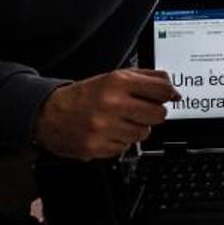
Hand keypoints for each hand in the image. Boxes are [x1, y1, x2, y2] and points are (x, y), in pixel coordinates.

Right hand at [33, 68, 180, 159]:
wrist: (50, 115)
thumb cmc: (86, 95)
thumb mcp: (114, 77)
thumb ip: (147, 78)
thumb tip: (173, 90)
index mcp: (117, 83)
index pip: (162, 90)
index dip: (168, 94)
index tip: (166, 96)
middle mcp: (111, 104)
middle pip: (158, 114)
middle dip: (153, 113)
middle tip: (141, 110)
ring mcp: (104, 128)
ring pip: (144, 133)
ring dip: (137, 128)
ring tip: (121, 121)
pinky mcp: (97, 147)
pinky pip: (126, 147)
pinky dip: (121, 141)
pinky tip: (109, 132)